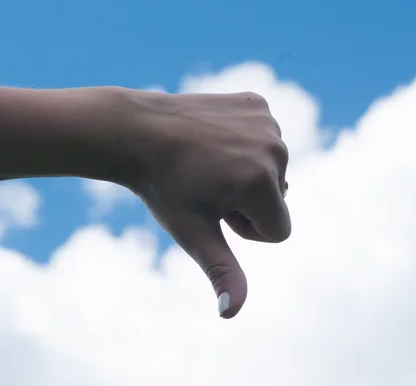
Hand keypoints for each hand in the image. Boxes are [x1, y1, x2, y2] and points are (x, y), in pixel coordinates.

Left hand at [124, 90, 290, 318]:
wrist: (136, 132)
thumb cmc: (163, 187)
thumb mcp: (193, 232)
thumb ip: (222, 271)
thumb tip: (230, 313)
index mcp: (261, 183)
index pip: (279, 232)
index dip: (244, 230)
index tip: (213, 211)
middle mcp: (274, 148)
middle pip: (277, 200)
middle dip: (246, 201)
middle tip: (205, 184)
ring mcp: (266, 121)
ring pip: (272, 169)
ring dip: (246, 173)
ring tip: (207, 162)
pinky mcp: (256, 102)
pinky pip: (263, 138)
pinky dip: (244, 143)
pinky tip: (213, 139)